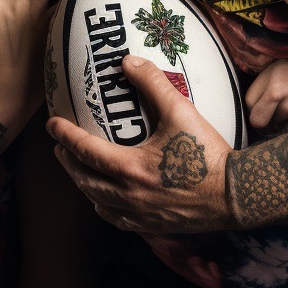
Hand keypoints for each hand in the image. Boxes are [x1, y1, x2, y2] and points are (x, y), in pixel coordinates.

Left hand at [47, 55, 233, 233]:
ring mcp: (139, 215)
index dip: (64, 135)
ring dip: (83, 184)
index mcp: (131, 168)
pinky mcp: (151, 226)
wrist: (236, 194)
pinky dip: (103, 206)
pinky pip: (116, 219)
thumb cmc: (208, 152)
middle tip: (60, 147)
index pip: (85, 150)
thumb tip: (128, 60)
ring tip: (79, 170)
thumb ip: (152, 83)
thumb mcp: (181, 110)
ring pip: (97, 202)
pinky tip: (106, 199)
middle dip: (67, 161)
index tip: (51, 124)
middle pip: (84, 179)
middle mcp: (129, 195)